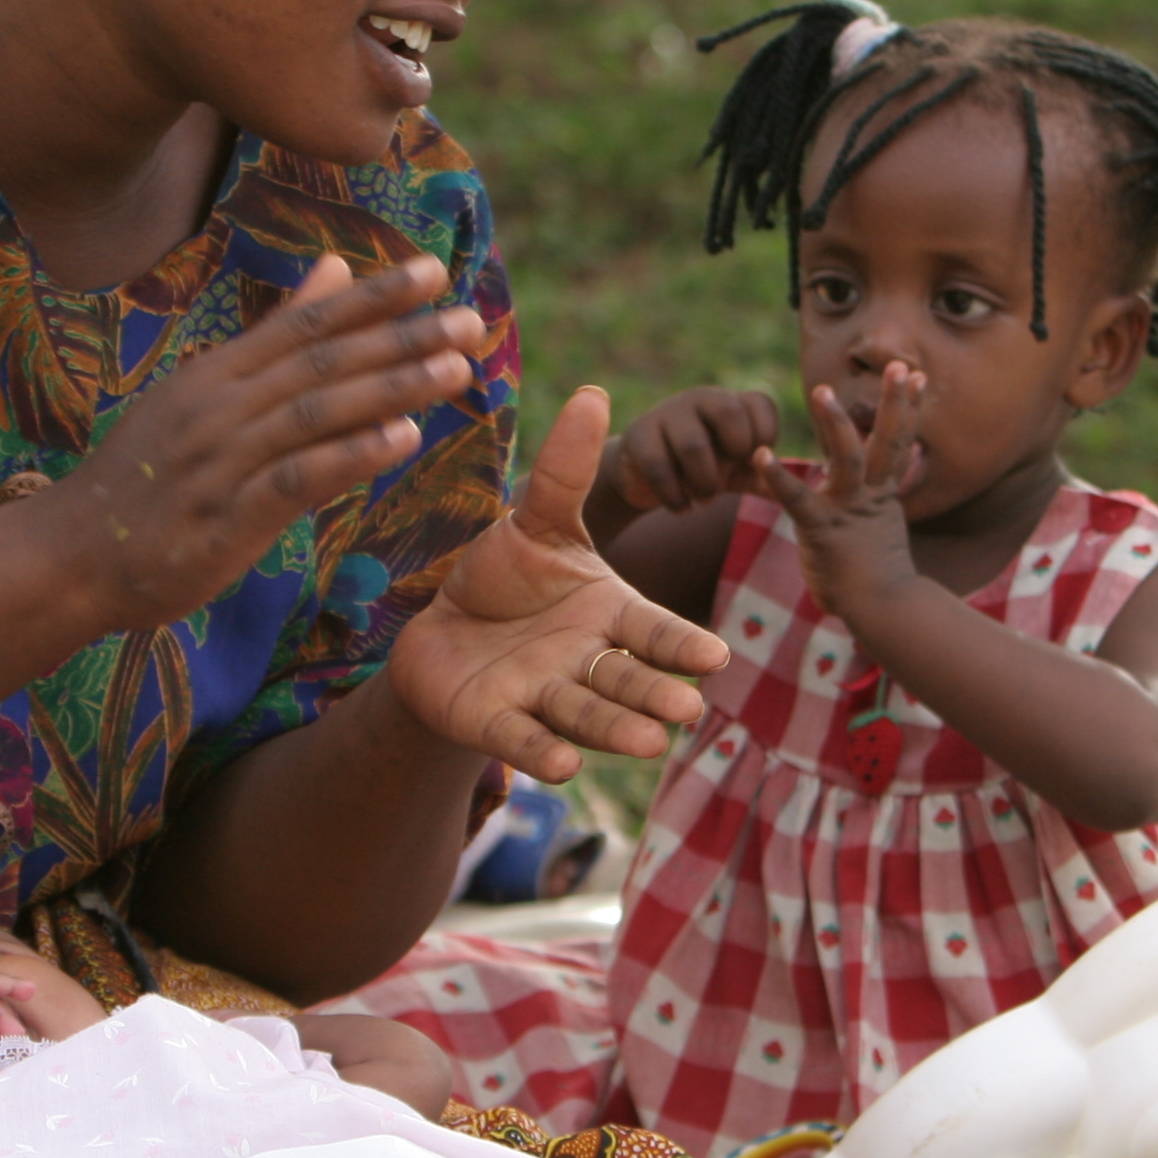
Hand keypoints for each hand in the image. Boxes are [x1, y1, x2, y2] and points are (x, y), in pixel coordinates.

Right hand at [54, 254, 485, 629]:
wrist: (71, 556)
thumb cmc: (148, 477)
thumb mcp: (206, 395)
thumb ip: (276, 337)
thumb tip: (332, 267)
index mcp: (219, 374)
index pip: (306, 324)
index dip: (372, 297)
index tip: (435, 272)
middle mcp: (220, 405)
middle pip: (322, 362)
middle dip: (401, 337)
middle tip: (471, 319)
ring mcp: (219, 459)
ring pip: (315, 412)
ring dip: (390, 388)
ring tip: (456, 370)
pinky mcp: (223, 517)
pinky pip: (294, 478)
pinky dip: (348, 455)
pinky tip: (400, 440)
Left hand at [385, 386, 730, 780]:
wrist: (441, 627)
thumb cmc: (505, 575)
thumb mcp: (536, 522)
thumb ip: (565, 471)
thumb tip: (595, 392)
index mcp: (607, 613)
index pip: (652, 630)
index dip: (680, 644)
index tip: (716, 656)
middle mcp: (585, 661)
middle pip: (627, 680)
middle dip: (655, 696)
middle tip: (687, 711)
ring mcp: (543, 695)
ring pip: (586, 714)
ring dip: (615, 729)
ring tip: (648, 742)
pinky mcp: (495, 722)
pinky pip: (522, 739)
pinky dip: (542, 752)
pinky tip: (564, 765)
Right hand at [603, 386, 779, 513]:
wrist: (645, 476)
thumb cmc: (704, 470)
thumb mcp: (739, 472)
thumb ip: (769, 476)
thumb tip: (814, 489)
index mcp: (730, 403)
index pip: (761, 404)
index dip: (765, 438)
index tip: (753, 463)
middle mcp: (700, 399)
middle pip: (729, 413)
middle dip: (734, 454)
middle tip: (728, 480)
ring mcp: (666, 414)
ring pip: (693, 445)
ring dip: (704, 483)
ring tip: (704, 500)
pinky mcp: (638, 435)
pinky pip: (658, 466)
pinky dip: (674, 496)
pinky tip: (681, 509)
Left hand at [757, 363, 926, 615]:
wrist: (881, 611)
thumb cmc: (876, 583)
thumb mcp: (878, 539)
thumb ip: (872, 517)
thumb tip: (874, 512)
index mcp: (883, 496)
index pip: (900, 445)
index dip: (909, 410)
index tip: (918, 377)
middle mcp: (870, 496)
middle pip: (888, 441)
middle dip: (894, 402)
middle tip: (899, 364)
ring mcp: (847, 510)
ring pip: (848, 458)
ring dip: (836, 423)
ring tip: (823, 390)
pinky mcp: (821, 530)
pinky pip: (798, 499)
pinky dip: (778, 477)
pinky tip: (761, 455)